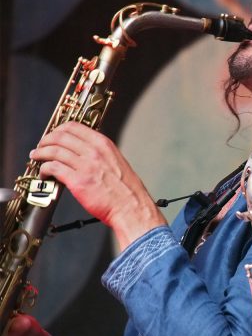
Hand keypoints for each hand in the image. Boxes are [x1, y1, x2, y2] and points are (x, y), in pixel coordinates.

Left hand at [30, 122, 166, 249]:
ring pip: (54, 151)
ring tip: (37, 157)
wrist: (131, 207)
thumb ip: (100, 154)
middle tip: (41, 146)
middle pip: (61, 136)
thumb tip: (82, 152)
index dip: (58, 130)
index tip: (53, 136)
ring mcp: (86, 166)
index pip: (74, 127)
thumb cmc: (126, 190)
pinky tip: (44, 173)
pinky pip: (53, 168)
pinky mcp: (78, 181)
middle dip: (46, 140)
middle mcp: (94, 152)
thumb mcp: (116, 162)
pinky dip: (44, 168)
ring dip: (41, 153)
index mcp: (104, 145)